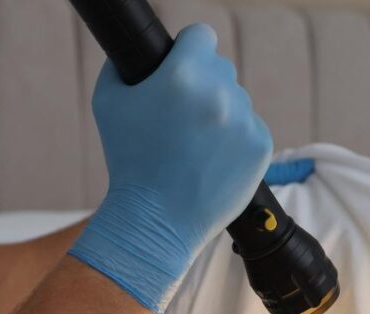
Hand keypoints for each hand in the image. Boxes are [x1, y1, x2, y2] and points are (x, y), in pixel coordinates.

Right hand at [68, 23, 272, 313]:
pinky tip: (211, 160)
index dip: (188, 52)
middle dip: (203, 85)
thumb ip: (123, 65)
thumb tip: (141, 52)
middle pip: (221, 68)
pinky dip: (235, 141)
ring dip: (220, 114)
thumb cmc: (128, 161)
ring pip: (237, 100)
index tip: (181, 69)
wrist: (156, 221)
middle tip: (182, 119)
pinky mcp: (261, 147)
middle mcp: (219, 92)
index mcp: (183, 73)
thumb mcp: (108, 102)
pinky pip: (251, 128)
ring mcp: (244, 120)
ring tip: (194, 147)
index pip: (201, 36)